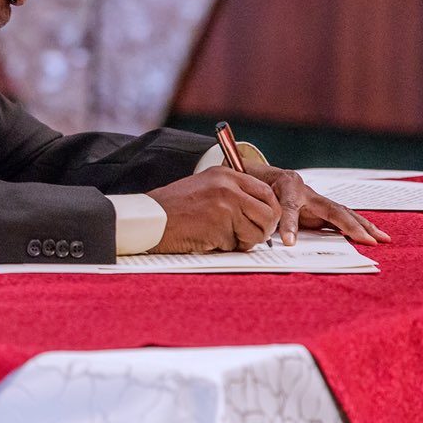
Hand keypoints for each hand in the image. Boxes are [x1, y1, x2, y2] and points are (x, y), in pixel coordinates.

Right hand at [146, 167, 280, 252]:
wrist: (152, 217)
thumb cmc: (176, 207)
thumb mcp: (207, 187)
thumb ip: (234, 193)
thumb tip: (264, 213)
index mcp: (227, 174)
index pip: (267, 192)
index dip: (270, 212)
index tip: (264, 222)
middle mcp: (229, 187)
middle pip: (269, 213)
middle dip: (264, 230)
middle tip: (250, 237)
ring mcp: (225, 206)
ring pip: (257, 232)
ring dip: (245, 241)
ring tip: (224, 238)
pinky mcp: (219, 226)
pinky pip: (236, 245)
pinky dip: (225, 247)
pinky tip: (207, 239)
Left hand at [244, 163, 390, 245]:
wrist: (258, 174)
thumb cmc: (253, 184)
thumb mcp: (250, 193)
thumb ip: (258, 210)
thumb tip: (262, 236)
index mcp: (287, 184)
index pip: (290, 206)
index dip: (290, 223)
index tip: (289, 242)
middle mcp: (307, 190)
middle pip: (332, 208)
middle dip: (350, 225)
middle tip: (366, 240)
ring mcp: (316, 200)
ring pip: (343, 213)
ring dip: (363, 226)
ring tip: (382, 238)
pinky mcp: (320, 209)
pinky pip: (341, 218)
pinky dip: (358, 227)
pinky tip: (374, 237)